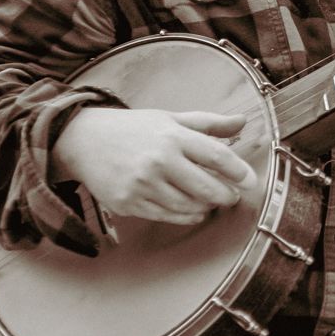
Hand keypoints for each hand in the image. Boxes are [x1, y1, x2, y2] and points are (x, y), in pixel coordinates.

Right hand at [51, 106, 254, 226]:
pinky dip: (188, 216)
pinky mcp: (130, 204)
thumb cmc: (132, 129)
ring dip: (207, 207)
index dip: (239, 171)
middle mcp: (158, 161)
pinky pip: (169, 216)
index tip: (250, 180)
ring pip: (190, 207)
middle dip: (227, 195)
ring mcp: (143, 185)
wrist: (83, 141)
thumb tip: (242, 122)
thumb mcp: (169, 118)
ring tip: (212, 201)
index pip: (217, 157)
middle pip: (208, 188)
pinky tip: (194, 210)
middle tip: (233, 195)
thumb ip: (208, 124)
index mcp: (172, 136)